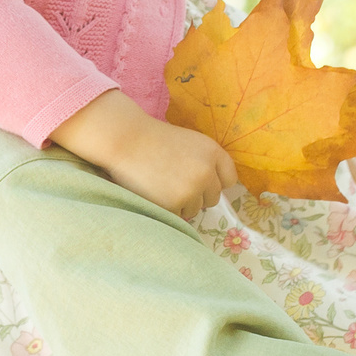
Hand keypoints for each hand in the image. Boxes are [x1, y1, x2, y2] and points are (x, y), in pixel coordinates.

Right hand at [56, 91, 239, 222]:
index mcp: (213, 151)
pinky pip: (179, 214)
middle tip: (175, 183)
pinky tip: (155, 191)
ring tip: (162, 185)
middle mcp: (207, 171)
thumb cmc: (153, 140)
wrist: (125, 141)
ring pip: (196, 208)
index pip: (230, 179)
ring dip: (182, 202)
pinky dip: (168, 208)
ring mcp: (192, 188)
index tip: (203, 183)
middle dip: (198, 195)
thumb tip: (216, 190)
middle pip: (214, 197)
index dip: (215, 182)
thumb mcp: (188, 143)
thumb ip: (205, 162)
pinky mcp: (175, 203)